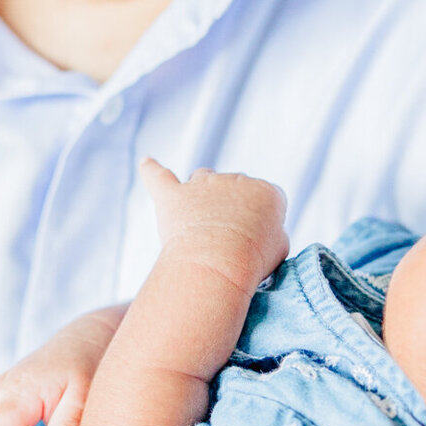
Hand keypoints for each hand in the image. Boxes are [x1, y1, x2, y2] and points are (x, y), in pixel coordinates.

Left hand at [140, 160, 288, 284]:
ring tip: (201, 227)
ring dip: (202, 196)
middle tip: (227, 245)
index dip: (258, 224)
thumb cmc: (251, 262)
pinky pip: (158, 176)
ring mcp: (202, 185)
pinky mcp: (173, 195)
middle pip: (233, 188)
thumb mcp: (279, 248)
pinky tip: (146, 162)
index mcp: (265, 191)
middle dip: (231, 211)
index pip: (265, 200)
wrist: (218, 263)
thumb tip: (258, 230)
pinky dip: (151, 170)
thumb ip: (271, 231)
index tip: (254, 245)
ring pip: (202, 178)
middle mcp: (235, 180)